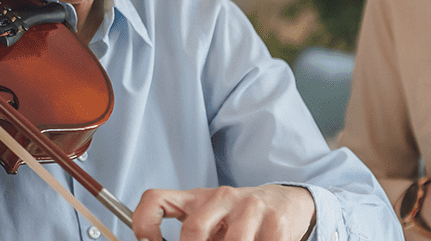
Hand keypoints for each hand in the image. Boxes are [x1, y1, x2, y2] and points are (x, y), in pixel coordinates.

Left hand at [131, 184, 315, 240]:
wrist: (286, 202)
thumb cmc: (239, 217)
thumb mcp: (210, 219)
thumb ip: (192, 233)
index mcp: (198, 198)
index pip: (156, 200)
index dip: (144, 225)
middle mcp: (222, 197)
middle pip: (193, 230)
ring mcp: (251, 207)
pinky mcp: (276, 222)